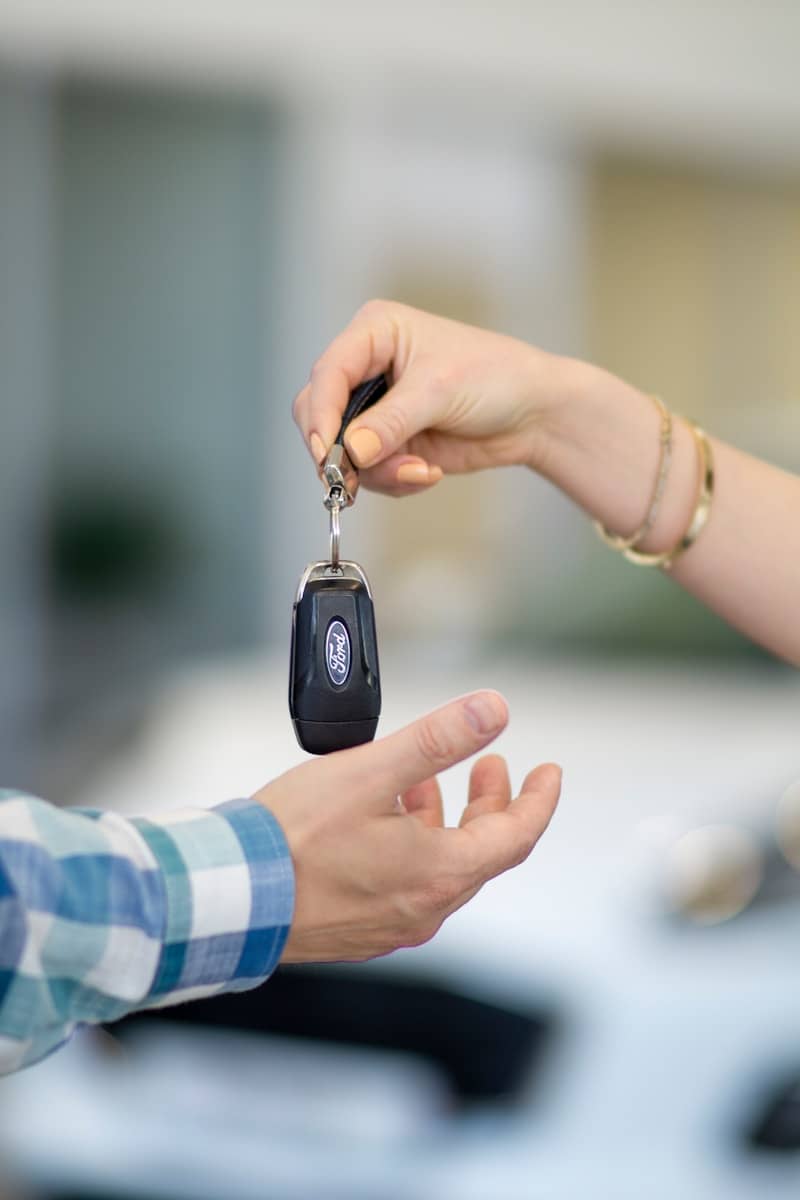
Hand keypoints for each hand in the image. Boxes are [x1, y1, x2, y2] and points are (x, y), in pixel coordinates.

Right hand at [254, 691, 559, 962]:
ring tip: (424, 780)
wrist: (231, 897)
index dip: (537, 800)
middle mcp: (424, 908)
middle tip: (490, 767)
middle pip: (480, 852)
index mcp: (440, 874)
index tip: (549, 772)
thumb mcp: (372, 771)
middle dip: (490, 804)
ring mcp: (391, 923)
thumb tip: (494, 711)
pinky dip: (413, 844)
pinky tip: (383, 817)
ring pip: (441, 866)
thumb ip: (438, 739)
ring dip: (445, 820)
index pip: (516, 836)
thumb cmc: (293, 839)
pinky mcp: (359, 928)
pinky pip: (407, 882)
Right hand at [292, 300, 571, 495]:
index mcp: (374, 333)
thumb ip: (391, 421)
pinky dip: (393, 479)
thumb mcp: (440, 391)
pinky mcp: (389, 442)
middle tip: (354, 481)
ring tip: (420, 471)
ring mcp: (376, 408)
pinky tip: (427, 472)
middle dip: (341, 451)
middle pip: (320, 414)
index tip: (325, 453)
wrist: (533, 413)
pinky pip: (369, 471)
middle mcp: (367, 367)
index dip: (321, 416)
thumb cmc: (495, 377)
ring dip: (377, 471)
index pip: (327, 374)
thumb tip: (351, 451)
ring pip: (342, 451)